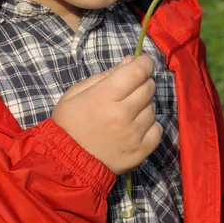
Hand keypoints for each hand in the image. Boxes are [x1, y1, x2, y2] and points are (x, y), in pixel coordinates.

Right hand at [52, 54, 161, 173]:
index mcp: (105, 96)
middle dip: (141, 82)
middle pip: (148, 87)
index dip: (144, 62)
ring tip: (127, 112)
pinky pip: (157, 129)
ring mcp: (134, 135)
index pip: (139, 71)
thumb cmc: (69, 122)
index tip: (141, 62)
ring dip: (143, 105)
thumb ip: (105, 75)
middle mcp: (123, 114)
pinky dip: (150, 125)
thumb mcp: (78, 91)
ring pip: (153, 107)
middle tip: (128, 90)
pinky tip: (135, 127)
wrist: (66, 162)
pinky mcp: (141, 152)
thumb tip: (130, 61)